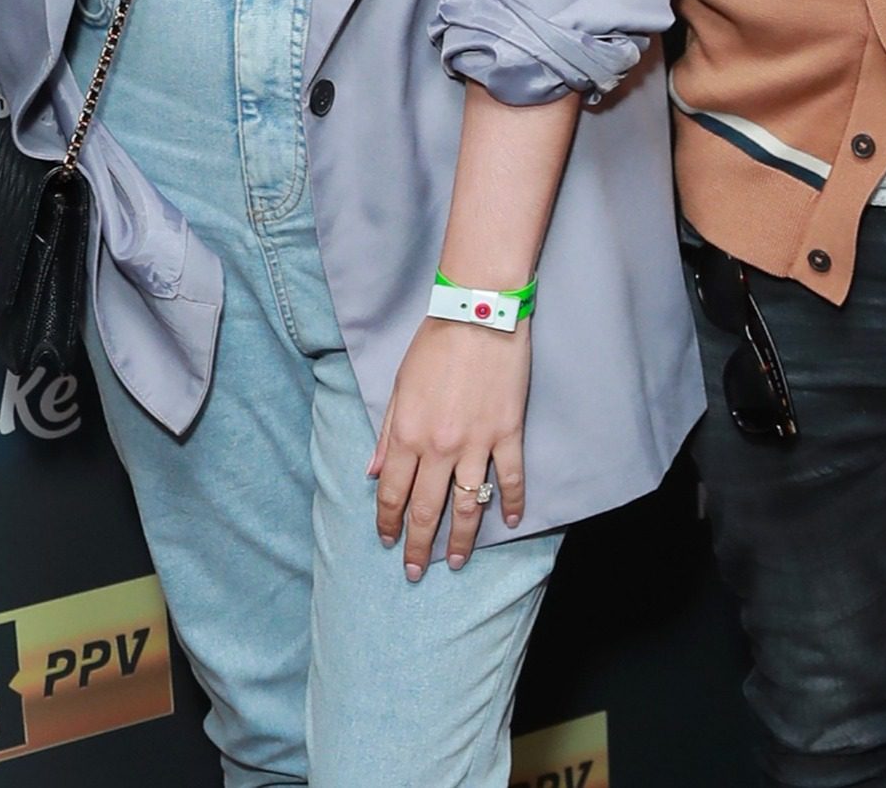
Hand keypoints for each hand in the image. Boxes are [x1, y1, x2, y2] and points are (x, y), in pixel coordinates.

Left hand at [368, 318, 530, 579]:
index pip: (392, 493)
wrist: (478, 313)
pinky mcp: (507, 433)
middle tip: (415, 571)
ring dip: (460, 539)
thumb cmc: (435, 344)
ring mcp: (476, 443)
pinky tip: (512, 522)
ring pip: (467, 505)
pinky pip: (511, 478)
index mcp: (408, 434)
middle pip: (426, 509)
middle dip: (418, 545)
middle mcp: (439, 447)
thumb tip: (373, 473)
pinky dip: (512, 502)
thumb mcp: (400, 386)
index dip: (387, 522)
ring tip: (456, 562)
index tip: (388, 541)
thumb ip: (387, 433)